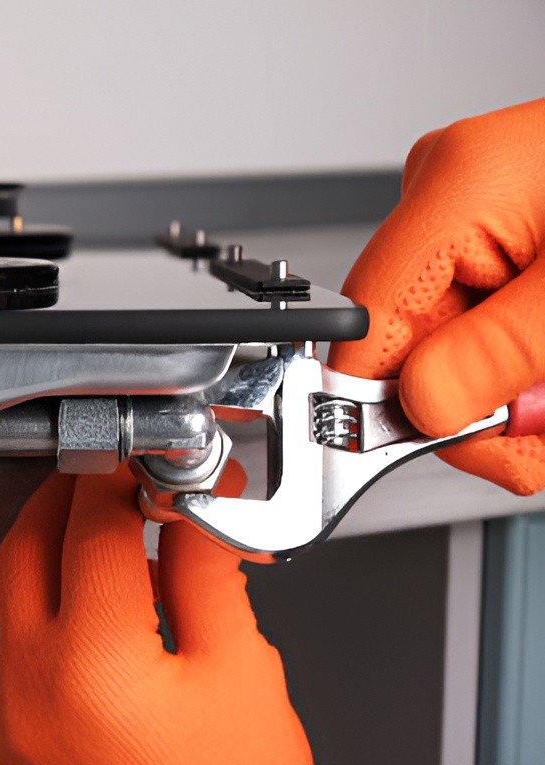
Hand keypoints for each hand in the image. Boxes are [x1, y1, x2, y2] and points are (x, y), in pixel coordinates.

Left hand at [0, 465, 313, 764]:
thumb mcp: (243, 673)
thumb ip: (204, 571)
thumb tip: (190, 505)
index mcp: (90, 662)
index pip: (90, 525)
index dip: (123, 474)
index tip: (148, 459)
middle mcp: (29, 687)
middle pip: (24, 546)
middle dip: (65, 497)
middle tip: (114, 477)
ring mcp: (10, 719)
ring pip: (14, 597)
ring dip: (59, 554)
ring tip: (127, 548)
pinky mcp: (13, 741)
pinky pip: (19, 648)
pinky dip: (56, 612)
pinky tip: (109, 615)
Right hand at [329, 98, 544, 494]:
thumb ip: (504, 354)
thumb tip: (422, 407)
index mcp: (460, 186)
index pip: (368, 324)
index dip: (392, 403)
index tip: (450, 446)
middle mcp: (450, 194)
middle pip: (412, 345)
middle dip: (486, 405)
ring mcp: (473, 215)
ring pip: (452, 347)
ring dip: (518, 395)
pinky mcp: (500, 236)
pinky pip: (483, 326)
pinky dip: (528, 366)